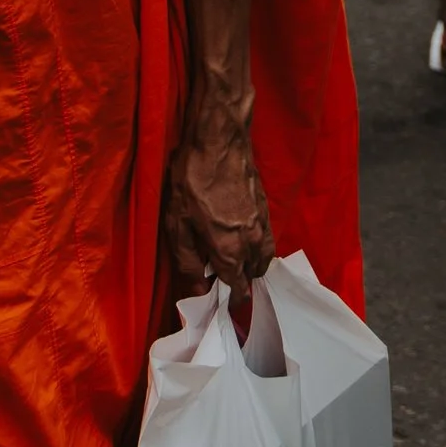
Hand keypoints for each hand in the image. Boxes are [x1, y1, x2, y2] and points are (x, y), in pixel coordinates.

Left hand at [164, 115, 274, 290]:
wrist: (218, 140)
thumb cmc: (191, 181)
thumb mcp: (177, 225)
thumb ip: (188, 262)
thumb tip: (199, 289)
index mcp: (231, 249)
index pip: (239, 286)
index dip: (233, 300)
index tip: (226, 306)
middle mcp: (253, 240)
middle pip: (256, 273)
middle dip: (244, 282)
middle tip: (226, 282)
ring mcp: (263, 222)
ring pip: (265, 256)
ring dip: (253, 265)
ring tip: (236, 263)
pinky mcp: (265, 206)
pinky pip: (267, 237)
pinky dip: (258, 246)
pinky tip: (242, 238)